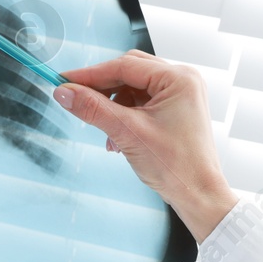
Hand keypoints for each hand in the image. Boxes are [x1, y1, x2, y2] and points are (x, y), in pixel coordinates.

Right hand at [54, 50, 237, 241]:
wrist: (198, 194)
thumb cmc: (176, 166)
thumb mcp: (128, 133)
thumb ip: (94, 109)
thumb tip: (65, 92)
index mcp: (178, 79)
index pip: (125, 66)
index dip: (91, 74)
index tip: (64, 80)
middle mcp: (183, 81)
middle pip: (129, 72)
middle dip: (102, 88)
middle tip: (76, 98)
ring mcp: (180, 95)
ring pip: (134, 88)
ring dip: (113, 105)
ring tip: (104, 131)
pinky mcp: (176, 110)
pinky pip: (142, 102)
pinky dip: (124, 115)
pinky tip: (116, 138)